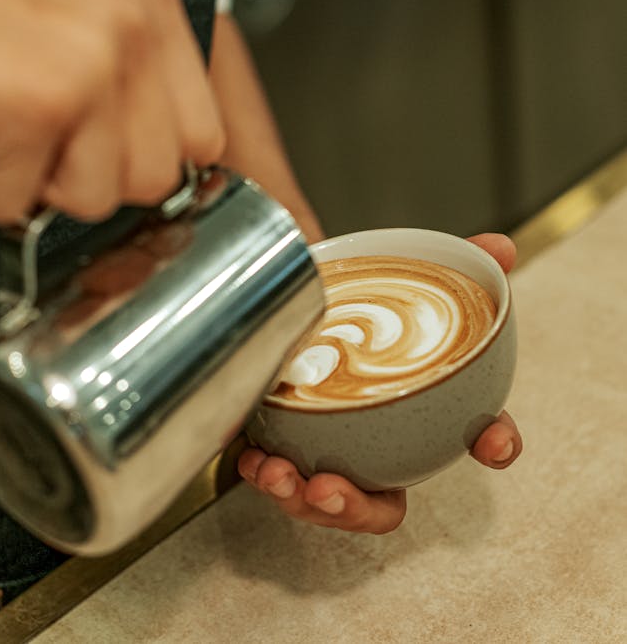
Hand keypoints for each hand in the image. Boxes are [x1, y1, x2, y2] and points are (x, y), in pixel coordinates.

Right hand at [0, 0, 224, 222]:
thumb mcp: (62, 7)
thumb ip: (122, 72)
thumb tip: (161, 158)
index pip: (202, 133)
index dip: (142, 160)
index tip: (99, 156)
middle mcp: (128, 24)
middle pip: (154, 178)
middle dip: (81, 177)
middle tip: (27, 139)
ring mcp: (85, 64)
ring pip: (90, 199)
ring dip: (21, 185)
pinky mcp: (29, 106)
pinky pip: (9, 206)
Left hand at [238, 232, 521, 533]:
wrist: (312, 296)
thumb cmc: (372, 306)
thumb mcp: (413, 280)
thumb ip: (461, 264)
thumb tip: (501, 248)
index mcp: (428, 410)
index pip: (476, 435)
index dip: (495, 441)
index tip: (494, 441)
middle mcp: (383, 446)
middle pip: (384, 505)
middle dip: (358, 509)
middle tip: (332, 490)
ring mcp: (336, 452)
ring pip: (325, 500)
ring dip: (299, 498)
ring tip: (277, 472)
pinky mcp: (292, 445)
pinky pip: (282, 478)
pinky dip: (266, 474)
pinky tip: (255, 458)